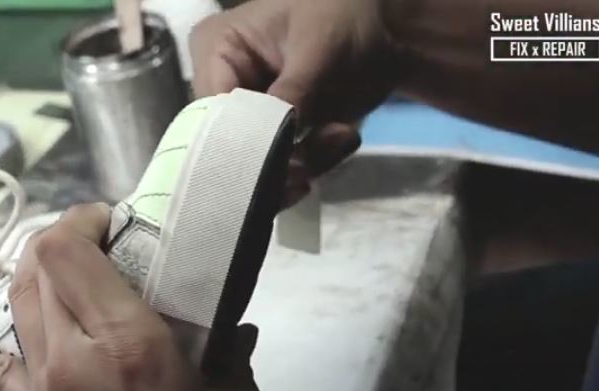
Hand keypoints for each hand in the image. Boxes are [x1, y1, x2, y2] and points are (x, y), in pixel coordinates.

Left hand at [0, 203, 278, 390]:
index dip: (83, 220)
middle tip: (100, 242)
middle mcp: (72, 358)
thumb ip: (236, 365)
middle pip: (36, 269)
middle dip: (63, 240)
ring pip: (14, 306)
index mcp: (129, 345)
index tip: (112, 219)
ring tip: (61, 271)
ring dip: (33, 277)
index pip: (70, 251)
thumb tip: (236, 335)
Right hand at [191, 0, 404, 203]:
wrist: (388, 28)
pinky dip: (315, 160)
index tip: (276, 159)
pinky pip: (283, 166)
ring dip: (305, 160)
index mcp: (217, 48)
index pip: (210, 111)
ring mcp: (248, 113)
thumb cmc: (344, 16)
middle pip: (229, 144)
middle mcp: (223, 85)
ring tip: (342, 135)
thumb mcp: (319, 47)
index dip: (238, 142)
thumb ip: (292, 93)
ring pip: (258, 163)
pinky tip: (343, 138)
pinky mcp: (274, 134)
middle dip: (275, 158)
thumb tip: (273, 147)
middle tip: (312, 163)